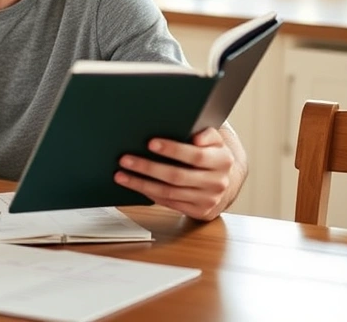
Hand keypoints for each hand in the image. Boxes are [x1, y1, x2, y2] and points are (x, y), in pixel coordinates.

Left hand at [113, 126, 245, 220]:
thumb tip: (197, 137)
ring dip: (141, 184)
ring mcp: (208, 199)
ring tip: (121, 174)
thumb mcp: (215, 141)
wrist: (225, 182)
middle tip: (125, 159)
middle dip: (148, 167)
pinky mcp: (199, 211)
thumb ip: (207, 134)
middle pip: (177, 176)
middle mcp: (217, 182)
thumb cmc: (211, 155)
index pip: (195, 155)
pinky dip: (149, 193)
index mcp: (222, 160)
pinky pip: (169, 203)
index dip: (172, 149)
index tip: (150, 143)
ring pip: (168, 193)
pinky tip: (135, 185)